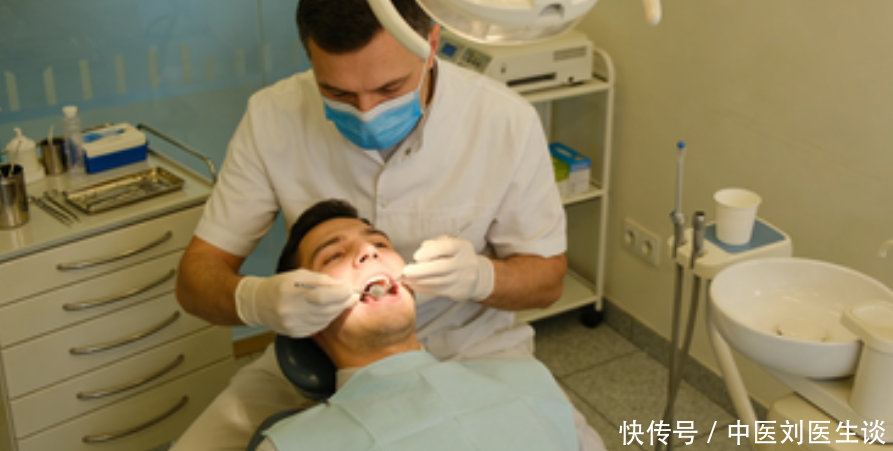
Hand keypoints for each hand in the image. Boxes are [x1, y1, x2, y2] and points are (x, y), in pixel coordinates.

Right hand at [235, 270, 356, 336]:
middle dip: (343, 302)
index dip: (340, 294)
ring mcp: (292, 324)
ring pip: (324, 320)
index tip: (352, 290)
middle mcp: (290, 310)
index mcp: (290, 291)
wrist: (258, 303)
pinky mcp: (294, 333)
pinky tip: (330, 311)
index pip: (322, 296)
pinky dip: (328, 319)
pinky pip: (318, 327)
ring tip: (343, 302)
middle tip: (353, 296)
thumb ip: (321, 280)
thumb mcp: (299, 276)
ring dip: (337, 311)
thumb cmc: (280, 285)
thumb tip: (343, 286)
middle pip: (326, 309)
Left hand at [401, 236, 493, 302]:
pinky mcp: (455, 291)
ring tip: (406, 278)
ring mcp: (461, 279)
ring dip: (417, 280)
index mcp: (462, 248)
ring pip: (436, 281)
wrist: (475, 275)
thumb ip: (435, 244)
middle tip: (406, 271)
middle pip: (441, 268)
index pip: (447, 248)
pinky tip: (413, 284)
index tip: (416, 256)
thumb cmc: (456, 256)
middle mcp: (464, 264)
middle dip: (420, 270)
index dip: (430, 252)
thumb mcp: (450, 243)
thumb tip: (420, 253)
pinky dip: (422, 287)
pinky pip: (436, 290)